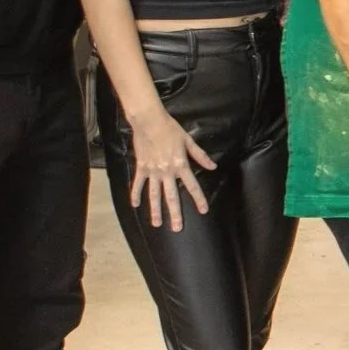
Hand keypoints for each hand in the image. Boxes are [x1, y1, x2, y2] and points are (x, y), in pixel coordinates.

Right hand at [126, 107, 216, 229]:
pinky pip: (138, 183)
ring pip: (154, 195)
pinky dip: (135, 194)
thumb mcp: (188, 141)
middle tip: (177, 228)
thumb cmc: (170, 129)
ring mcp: (152, 171)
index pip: (192, 186)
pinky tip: (135, 205)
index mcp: (180, 165)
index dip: (199, 199)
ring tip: (156, 224)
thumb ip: (200, 156)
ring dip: (155, 210)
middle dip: (175, 214)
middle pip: (172, 196)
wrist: (149, 121)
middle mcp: (166, 172)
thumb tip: (213, 166)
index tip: (203, 210)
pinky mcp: (141, 167)